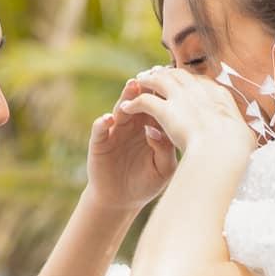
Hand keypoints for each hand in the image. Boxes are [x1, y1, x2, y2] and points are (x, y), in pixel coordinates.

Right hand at [85, 88, 177, 213]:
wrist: (122, 200)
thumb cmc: (147, 182)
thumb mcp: (164, 168)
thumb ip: (165, 149)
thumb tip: (157, 130)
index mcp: (152, 126)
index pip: (160, 105)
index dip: (165, 94)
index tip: (175, 82)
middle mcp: (134, 124)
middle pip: (141, 101)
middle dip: (146, 87)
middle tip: (153, 75)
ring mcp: (115, 131)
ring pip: (121, 109)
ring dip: (126, 97)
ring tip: (132, 86)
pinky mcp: (100, 142)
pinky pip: (100, 129)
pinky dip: (102, 123)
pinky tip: (108, 119)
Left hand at [114, 66, 256, 157]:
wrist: (224, 152)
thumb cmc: (238, 152)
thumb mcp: (244, 139)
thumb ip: (240, 135)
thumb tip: (245, 139)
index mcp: (220, 97)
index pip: (203, 83)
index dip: (191, 82)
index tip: (185, 85)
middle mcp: (200, 92)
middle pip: (180, 75)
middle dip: (167, 73)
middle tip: (157, 74)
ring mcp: (182, 98)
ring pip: (160, 81)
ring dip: (148, 80)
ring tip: (138, 83)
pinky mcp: (166, 110)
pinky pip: (145, 101)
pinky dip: (135, 102)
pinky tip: (126, 107)